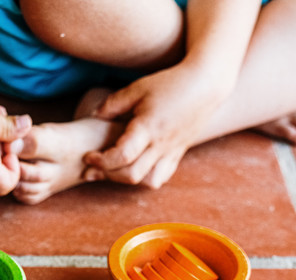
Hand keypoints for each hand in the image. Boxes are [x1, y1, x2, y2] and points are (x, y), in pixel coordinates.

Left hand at [82, 62, 226, 188]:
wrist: (206, 85)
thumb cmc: (170, 83)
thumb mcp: (138, 88)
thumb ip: (113, 104)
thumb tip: (95, 116)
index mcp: (148, 128)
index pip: (122, 156)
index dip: (101, 161)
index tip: (89, 155)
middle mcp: (161, 145)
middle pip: (132, 175)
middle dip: (108, 174)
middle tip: (93, 166)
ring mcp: (172, 152)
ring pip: (148, 181)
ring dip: (127, 180)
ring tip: (114, 169)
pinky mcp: (178, 153)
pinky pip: (162, 176)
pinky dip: (146, 178)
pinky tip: (136, 168)